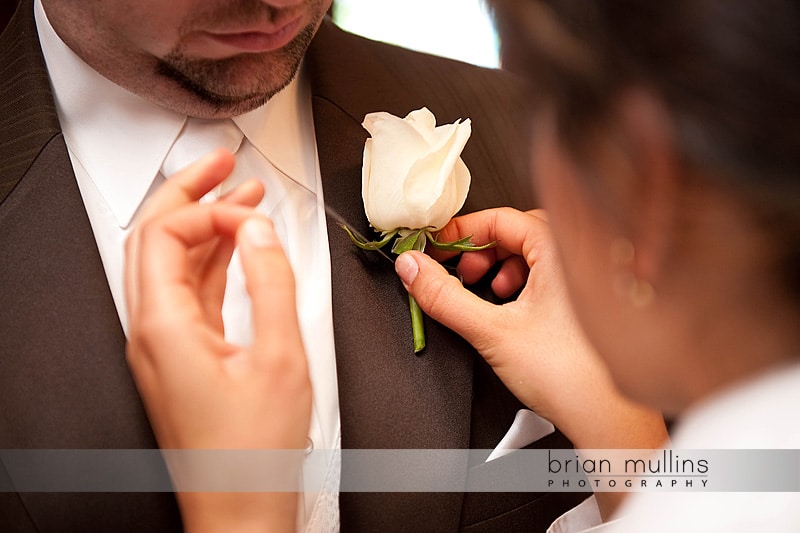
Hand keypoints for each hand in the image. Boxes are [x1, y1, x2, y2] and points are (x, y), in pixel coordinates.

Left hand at [125, 150, 309, 532]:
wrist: (241, 509)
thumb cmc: (253, 453)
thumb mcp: (280, 357)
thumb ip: (270, 283)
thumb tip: (261, 230)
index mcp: (163, 327)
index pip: (165, 235)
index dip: (208, 208)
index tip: (252, 206)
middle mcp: (150, 332)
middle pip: (153, 239)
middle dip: (188, 194)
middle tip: (223, 163)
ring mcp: (162, 346)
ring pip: (170, 264)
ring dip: (203, 226)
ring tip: (241, 196)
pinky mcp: (180, 358)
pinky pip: (187, 293)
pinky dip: (211, 261)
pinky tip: (238, 249)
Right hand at [395, 208, 665, 450]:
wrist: (608, 418)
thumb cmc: (571, 375)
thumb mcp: (492, 331)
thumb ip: (445, 297)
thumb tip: (414, 269)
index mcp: (561, 251)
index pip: (500, 219)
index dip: (461, 233)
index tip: (436, 247)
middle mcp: (578, 258)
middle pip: (515, 233)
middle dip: (479, 252)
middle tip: (456, 271)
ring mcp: (585, 279)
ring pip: (531, 254)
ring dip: (498, 267)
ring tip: (484, 289)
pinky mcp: (584, 301)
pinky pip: (546, 274)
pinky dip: (520, 283)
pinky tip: (509, 305)